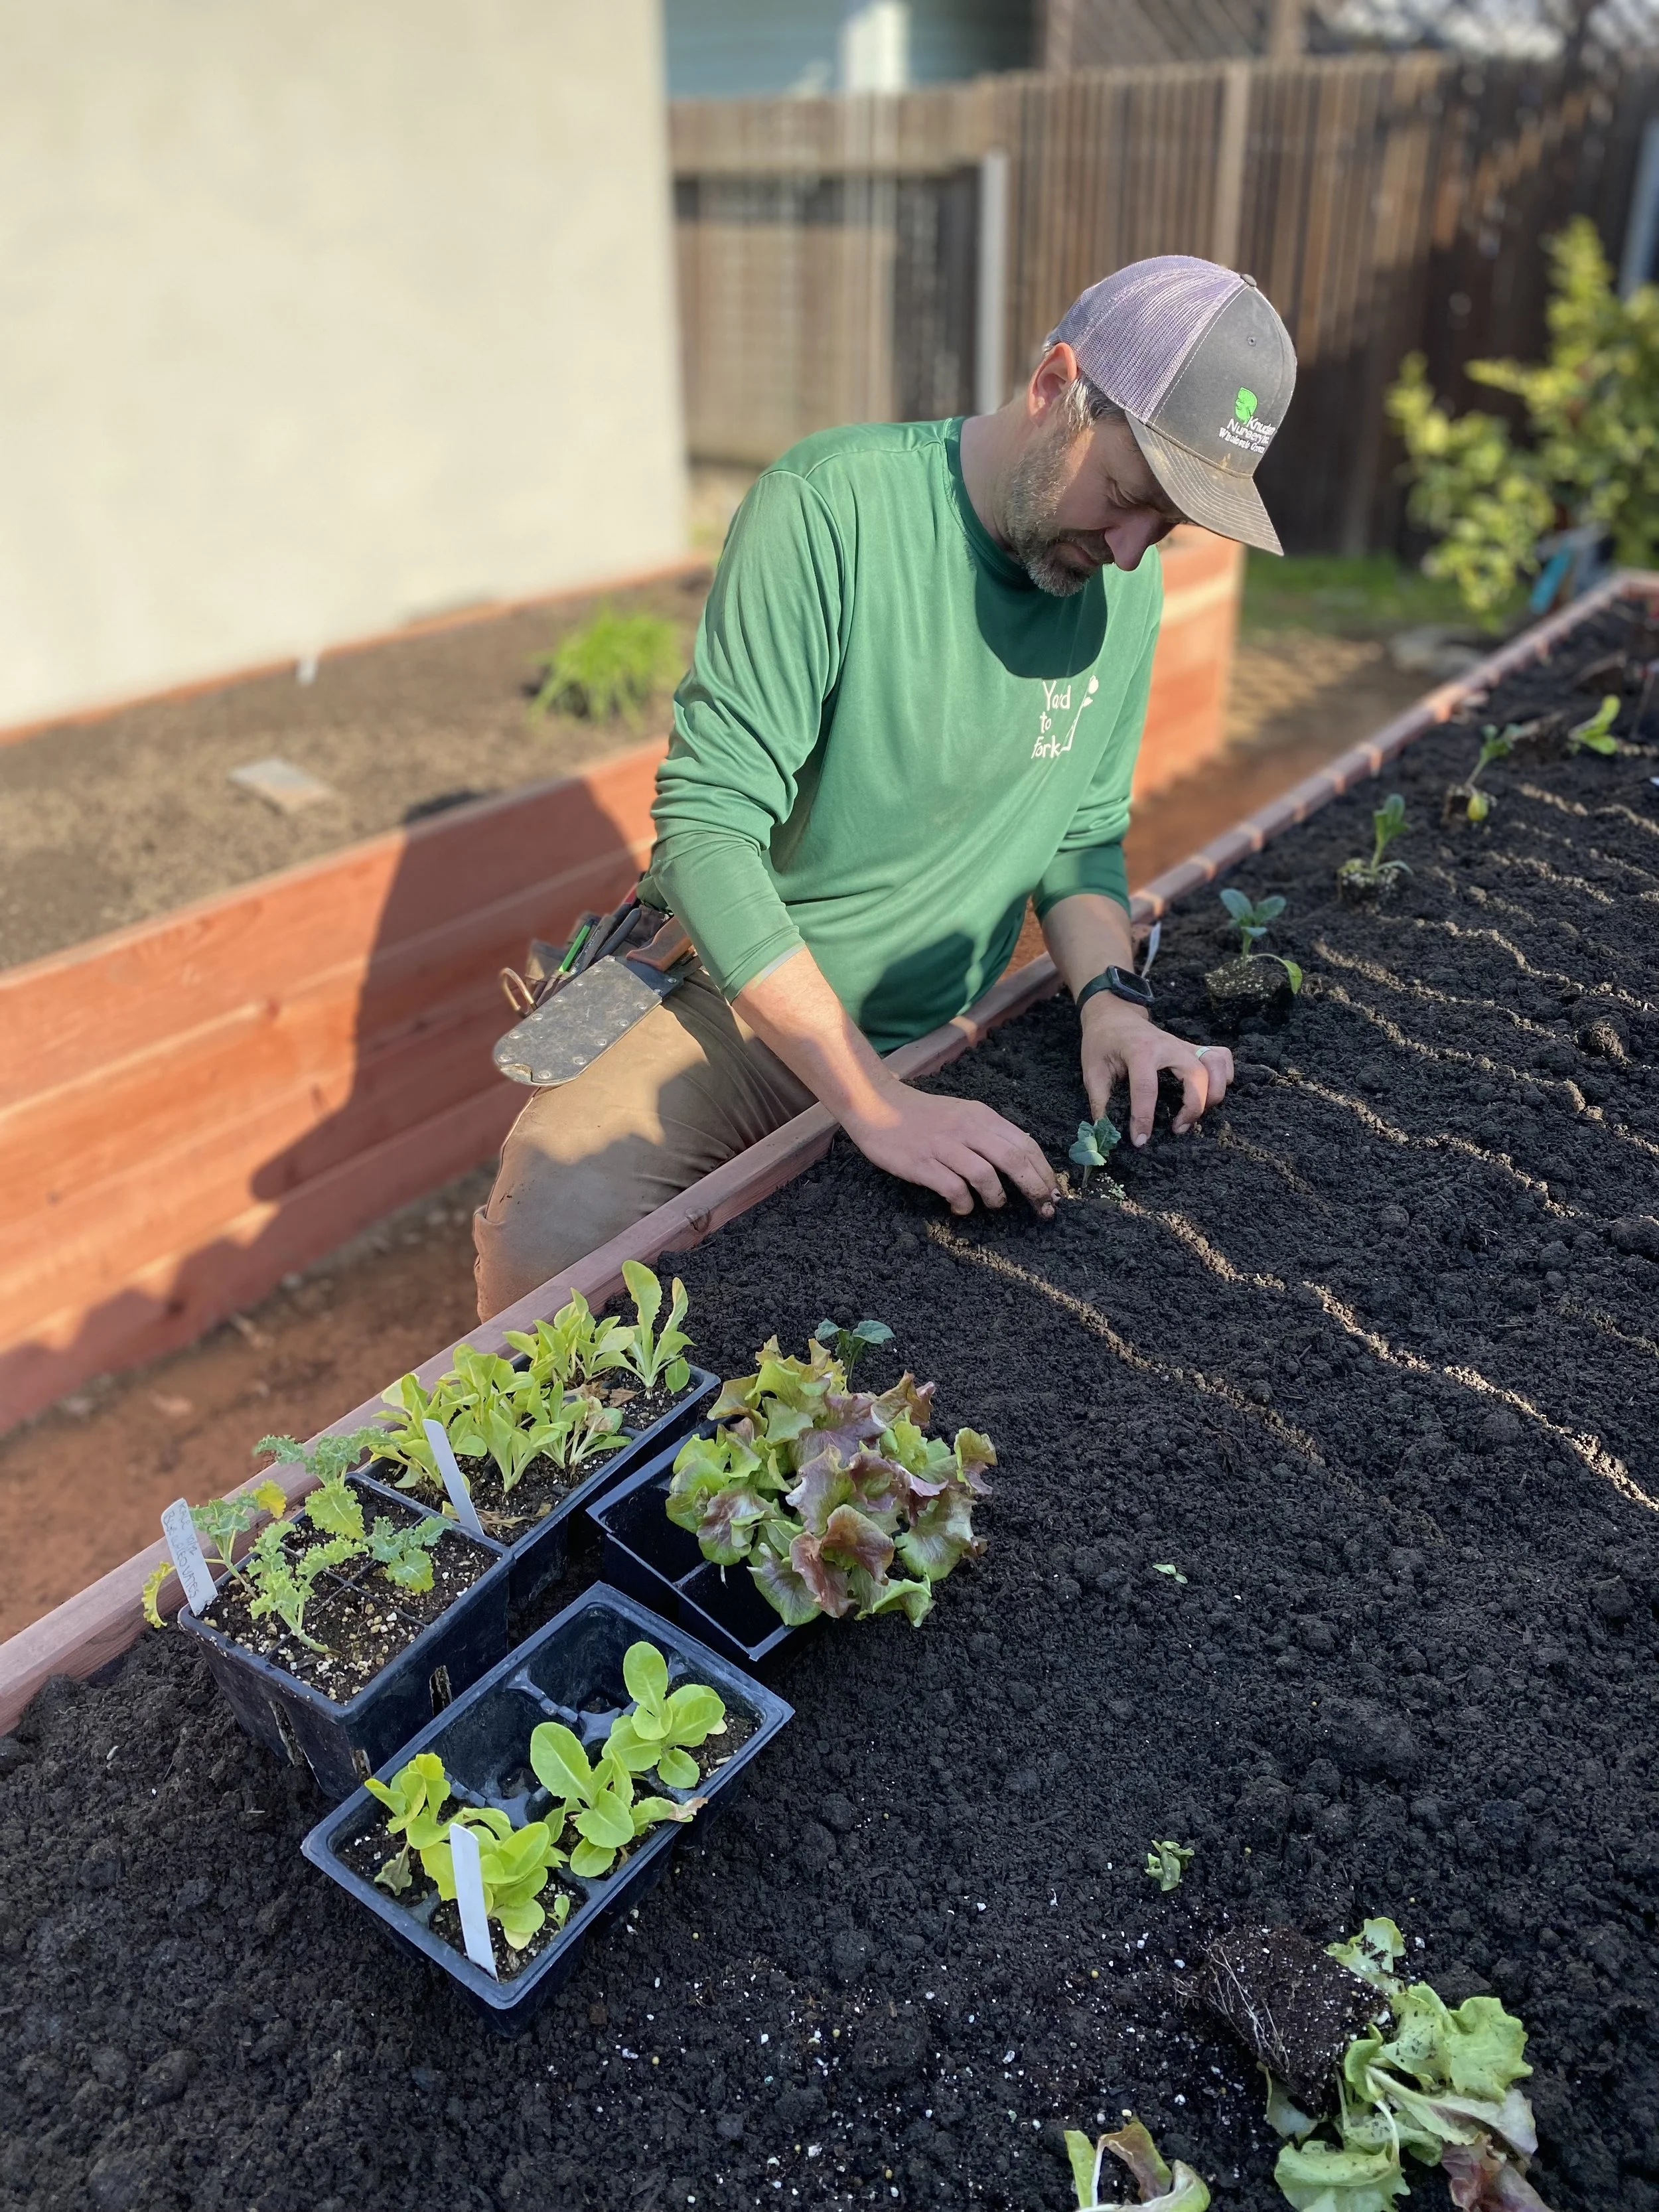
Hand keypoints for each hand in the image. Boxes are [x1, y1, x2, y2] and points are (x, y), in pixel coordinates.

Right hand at [843, 1079, 1060, 1217]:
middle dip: (1034, 1188)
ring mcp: (943, 1146)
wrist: (876, 1104)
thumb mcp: (962, 1114)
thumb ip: (989, 1133)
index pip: (1024, 1143)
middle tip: (1044, 1210)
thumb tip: (1022, 1161)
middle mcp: (966, 1128)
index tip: (1053, 1193)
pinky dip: (964, 1204)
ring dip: (997, 1197)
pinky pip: (954, 1189)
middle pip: (1013, 1159)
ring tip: (994, 1205)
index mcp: (980, 1115)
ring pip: (986, 1175)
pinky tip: (961, 1208)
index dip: (1044, 1171)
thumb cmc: (922, 1115)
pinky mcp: (922, 1164)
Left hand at [1080, 998, 1232, 1145]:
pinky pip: (1220, 1057)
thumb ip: (1100, 1101)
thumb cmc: (1102, 1042)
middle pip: (1197, 1075)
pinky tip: (1209, 1092)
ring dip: (1214, 1092)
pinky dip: (1223, 1075)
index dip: (1144, 1118)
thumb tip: (1106, 1132)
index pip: (1147, 1088)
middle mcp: (1168, 1046)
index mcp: (1140, 1050)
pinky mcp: (1192, 1048)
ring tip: (1196, 1113)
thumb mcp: (1092, 1070)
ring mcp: (1183, 1045)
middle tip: (1177, 1128)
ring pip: (1216, 1064)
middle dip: (1193, 1107)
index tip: (1140, 1140)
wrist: (1114, 1015)